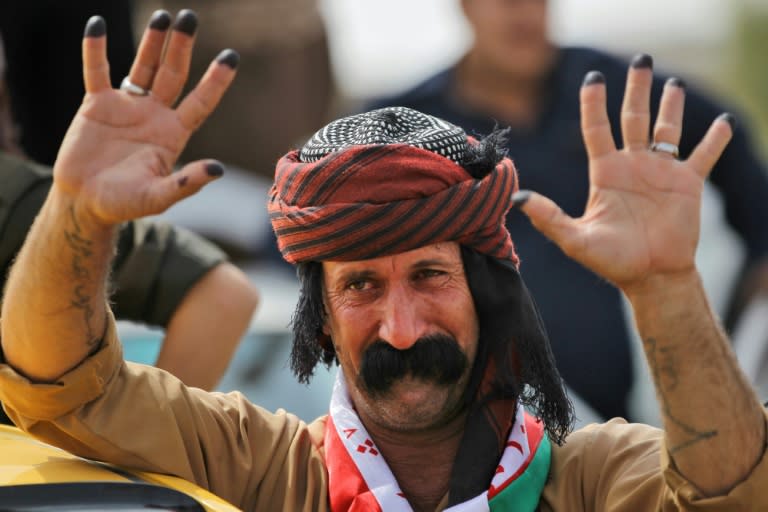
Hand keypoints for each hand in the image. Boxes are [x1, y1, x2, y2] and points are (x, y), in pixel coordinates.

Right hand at [53, 10, 237, 226]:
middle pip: (173, 74)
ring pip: (143, 66)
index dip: (216, 80)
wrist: (85, 203)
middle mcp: (155, 115)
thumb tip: (218, 169)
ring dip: (152, 41)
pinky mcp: (96, 104)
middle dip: (182, 47)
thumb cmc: (125, 204)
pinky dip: (95, 49)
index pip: (200, 101)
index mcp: (173, 134)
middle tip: (190, 17)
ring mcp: (127, 106)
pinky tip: (97, 25)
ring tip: (164, 16)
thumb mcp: (158, 196)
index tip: (231, 56)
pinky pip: (96, 71)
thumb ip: (186, 183)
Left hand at [515, 55, 733, 293]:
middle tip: (641, 59)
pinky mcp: (688, 184)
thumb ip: (548, 217)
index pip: (597, 128)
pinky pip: (703, 155)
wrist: (651, 278)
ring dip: (672, 105)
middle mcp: (632, 166)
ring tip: (673, 82)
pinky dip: (715, 139)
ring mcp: (661, 173)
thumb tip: (517, 199)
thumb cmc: (612, 260)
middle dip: (636, 89)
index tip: (593, 79)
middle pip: (633, 118)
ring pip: (667, 129)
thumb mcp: (575, 239)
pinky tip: (724, 121)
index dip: (594, 103)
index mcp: (606, 173)